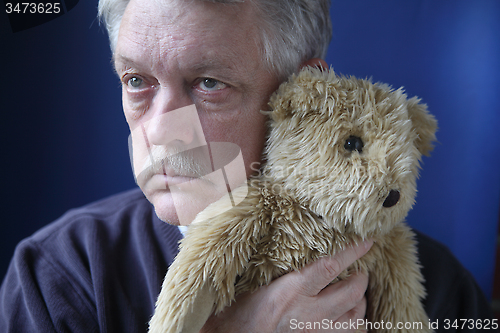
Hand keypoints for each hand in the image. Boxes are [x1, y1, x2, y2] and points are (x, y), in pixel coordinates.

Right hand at [201, 239, 372, 332]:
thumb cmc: (236, 311)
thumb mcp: (252, 281)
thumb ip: (273, 262)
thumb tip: (281, 234)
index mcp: (291, 291)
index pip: (330, 266)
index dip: (352, 252)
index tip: (366, 240)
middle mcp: (308, 313)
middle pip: (352, 293)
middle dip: (361, 277)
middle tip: (359, 267)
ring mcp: (315, 331)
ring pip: (356, 319)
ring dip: (360, 302)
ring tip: (355, 291)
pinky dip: (355, 323)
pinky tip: (348, 314)